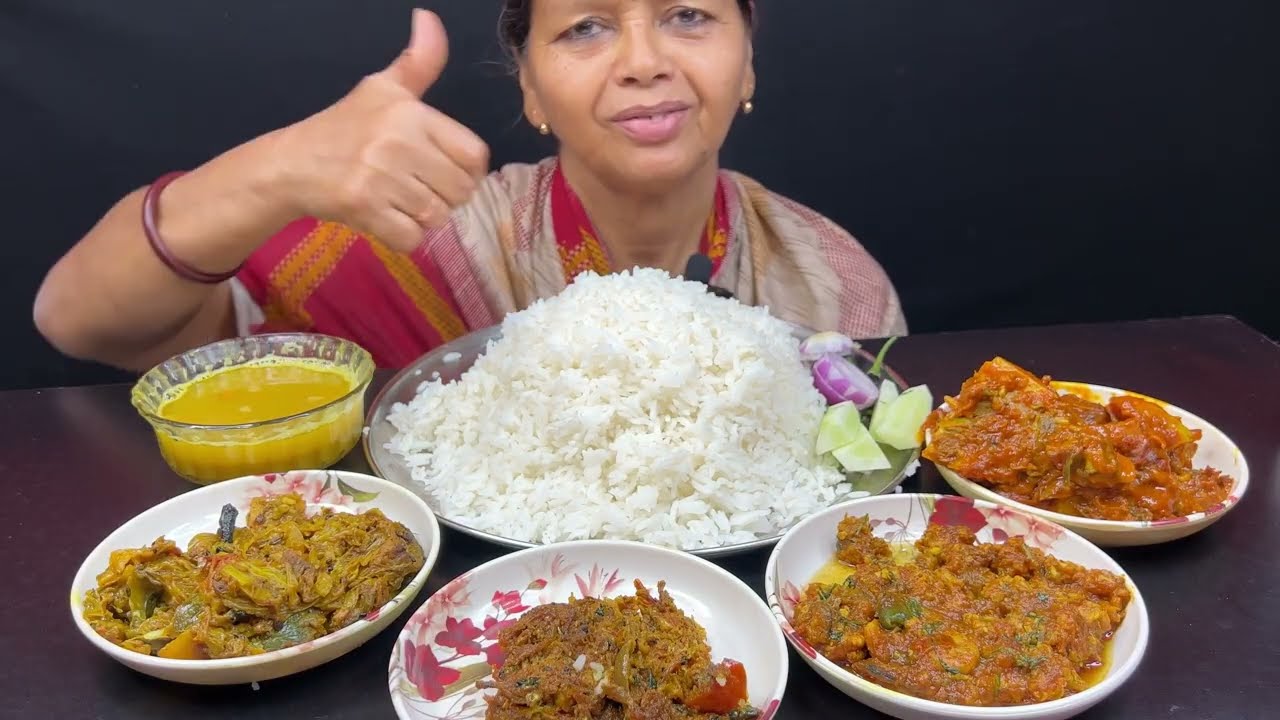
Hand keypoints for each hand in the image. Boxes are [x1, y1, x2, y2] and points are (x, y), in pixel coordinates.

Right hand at [277, 9, 489, 251]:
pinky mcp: (365, 209)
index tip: (444, 169)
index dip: (466, 169)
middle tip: (416, 187)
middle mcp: (399, 143)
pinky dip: (404, 236)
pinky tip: (387, 218)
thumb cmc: (344, 128)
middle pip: (460, 191)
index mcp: (411, 114)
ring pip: (438, 217)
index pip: (474, 155)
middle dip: (444, 196)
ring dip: (423, 217)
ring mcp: (381, 178)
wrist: (292, 164)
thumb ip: (419, 61)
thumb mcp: (383, 89)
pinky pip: (413, 238)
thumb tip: (430, 17)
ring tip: (399, 201)